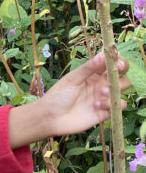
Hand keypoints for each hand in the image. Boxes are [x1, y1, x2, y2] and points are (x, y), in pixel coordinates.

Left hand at [9, 51, 129, 145]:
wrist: (50, 117)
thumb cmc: (58, 95)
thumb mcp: (72, 79)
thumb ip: (88, 68)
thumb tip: (103, 55)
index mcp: (93, 74)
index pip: (111, 65)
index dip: (118, 61)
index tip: (118, 61)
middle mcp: (100, 85)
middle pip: (121, 77)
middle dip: (121, 75)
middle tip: (112, 77)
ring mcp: (103, 99)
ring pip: (120, 92)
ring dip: (115, 90)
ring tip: (101, 93)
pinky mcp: (104, 113)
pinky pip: (117, 107)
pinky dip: (111, 105)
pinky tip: (97, 106)